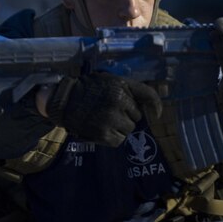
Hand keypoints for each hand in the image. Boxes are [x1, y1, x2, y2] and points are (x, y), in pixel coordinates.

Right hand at [46, 72, 161, 146]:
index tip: (158, 114)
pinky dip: (112, 138)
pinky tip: (102, 129)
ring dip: (120, 128)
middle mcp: (118, 103)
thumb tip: (153, 107)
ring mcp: (110, 119)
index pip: (148, 95)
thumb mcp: (111, 80)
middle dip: (127, 115)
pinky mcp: (103, 135)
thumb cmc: (89, 89)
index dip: (155, 105)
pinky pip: (119, 140)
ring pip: (129, 130)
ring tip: (105, 120)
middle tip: (111, 111)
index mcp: (121, 87)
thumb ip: (131, 89)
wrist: (64, 101)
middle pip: (137, 117)